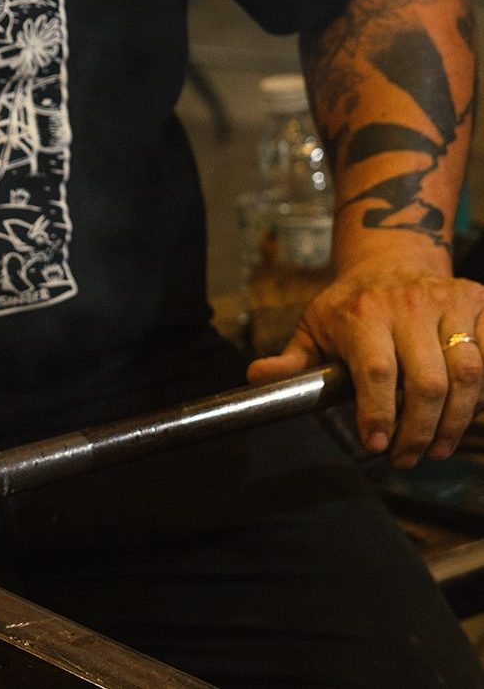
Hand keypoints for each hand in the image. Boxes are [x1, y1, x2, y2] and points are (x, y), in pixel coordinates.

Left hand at [248, 261, 483, 467]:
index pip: (376, 371)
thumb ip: (291, 359)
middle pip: (427, 381)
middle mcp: (407, 305)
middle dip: (419, 430)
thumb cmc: (349, 305)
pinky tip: (466, 415)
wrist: (391, 260)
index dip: (380, 413)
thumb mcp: (313, 326)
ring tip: (435, 447)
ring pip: (468, 374)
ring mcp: (448, 301)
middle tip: (407, 458)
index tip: (375, 445)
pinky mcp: (479, 303)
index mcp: (361, 313)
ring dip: (455, 422)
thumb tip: (255, 376)